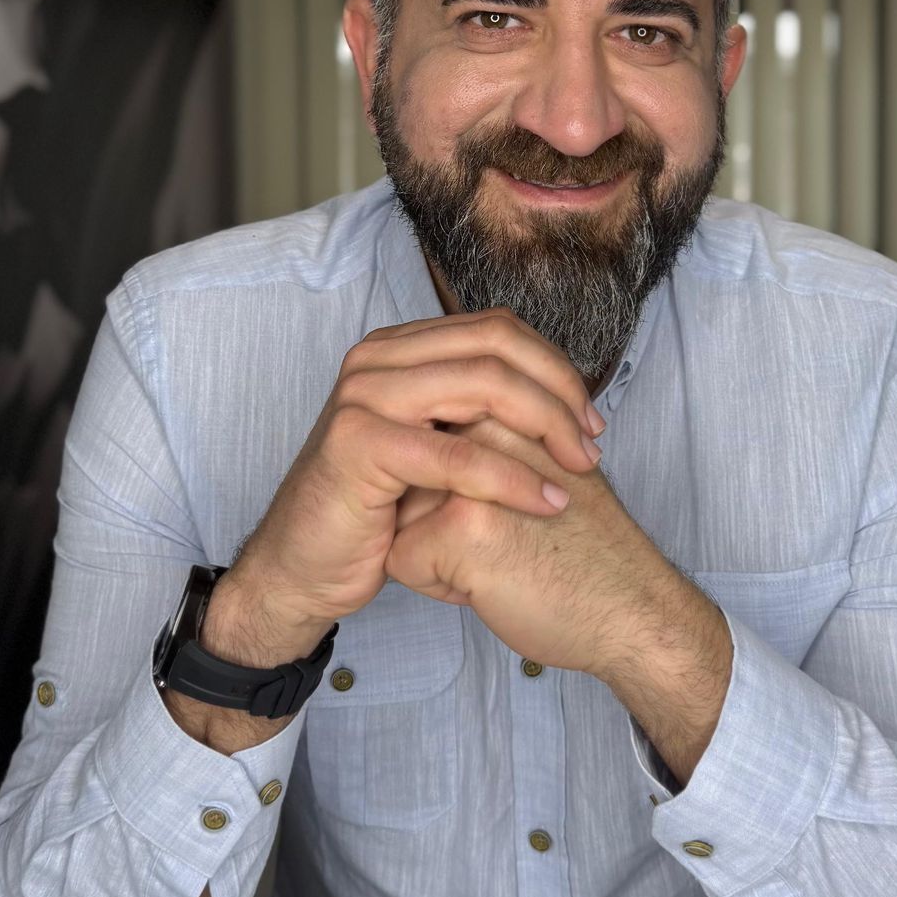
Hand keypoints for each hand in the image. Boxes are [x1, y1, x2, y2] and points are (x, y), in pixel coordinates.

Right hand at [211, 309, 604, 661]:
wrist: (304, 566)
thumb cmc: (377, 514)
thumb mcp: (433, 446)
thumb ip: (477, 411)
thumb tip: (563, 396)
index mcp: (399, 348)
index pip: (498, 330)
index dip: (555, 369)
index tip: (590, 420)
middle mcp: (377, 358)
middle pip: (498, 347)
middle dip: (559, 394)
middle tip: (591, 446)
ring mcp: (363, 395)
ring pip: (484, 386)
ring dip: (547, 427)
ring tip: (579, 471)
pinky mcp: (358, 444)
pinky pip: (458, 454)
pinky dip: (512, 478)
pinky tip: (547, 503)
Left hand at [384, 409, 683, 677]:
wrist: (630, 608)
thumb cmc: (585, 550)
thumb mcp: (541, 470)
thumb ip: (490, 447)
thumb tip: (422, 444)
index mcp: (500, 414)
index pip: (425, 454)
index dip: (452, 497)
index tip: (510, 515)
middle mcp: (483, 433)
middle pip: (407, 483)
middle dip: (435, 522)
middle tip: (507, 540)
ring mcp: (472, 478)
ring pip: (399, 521)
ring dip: (435, 553)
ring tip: (499, 561)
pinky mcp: (460, 529)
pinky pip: (402, 563)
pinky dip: (437, 587)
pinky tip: (492, 586)